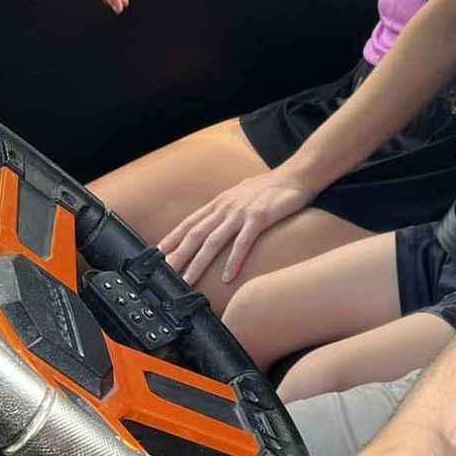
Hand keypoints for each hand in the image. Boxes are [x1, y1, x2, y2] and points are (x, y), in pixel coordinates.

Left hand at [161, 170, 314, 286]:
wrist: (296, 175)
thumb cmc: (270, 187)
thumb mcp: (241, 195)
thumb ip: (226, 208)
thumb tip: (213, 222)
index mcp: (220, 202)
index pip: (190, 222)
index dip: (173, 238)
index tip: (158, 254)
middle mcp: (226, 207)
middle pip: (196, 234)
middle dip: (178, 255)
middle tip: (165, 273)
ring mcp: (241, 213)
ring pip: (213, 240)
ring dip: (198, 262)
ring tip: (188, 280)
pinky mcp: (259, 218)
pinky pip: (243, 242)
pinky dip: (233, 260)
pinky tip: (226, 277)